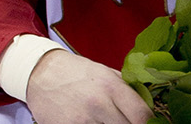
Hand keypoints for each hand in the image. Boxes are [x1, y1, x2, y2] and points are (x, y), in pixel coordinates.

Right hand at [25, 50, 151, 123]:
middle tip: (125, 122)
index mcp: (111, 86)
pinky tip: (89, 123)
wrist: (38, 72)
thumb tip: (152, 108)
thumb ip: (127, 90)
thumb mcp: (104, 72)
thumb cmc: (75, 72)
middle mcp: (98, 103)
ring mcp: (81, 119)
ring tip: (106, 120)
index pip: (143, 116)